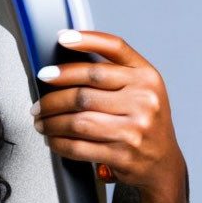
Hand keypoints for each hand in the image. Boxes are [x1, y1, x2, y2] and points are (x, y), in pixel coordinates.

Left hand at [31, 29, 187, 202]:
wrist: (163, 164)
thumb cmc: (146, 122)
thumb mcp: (142, 91)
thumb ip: (115, 74)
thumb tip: (66, 65)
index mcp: (148, 77)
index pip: (115, 48)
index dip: (86, 40)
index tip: (62, 39)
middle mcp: (144, 99)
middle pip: (85, 88)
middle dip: (53, 95)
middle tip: (38, 100)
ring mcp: (135, 128)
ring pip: (77, 120)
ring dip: (51, 120)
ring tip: (41, 120)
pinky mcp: (123, 154)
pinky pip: (79, 145)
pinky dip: (59, 142)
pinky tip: (52, 138)